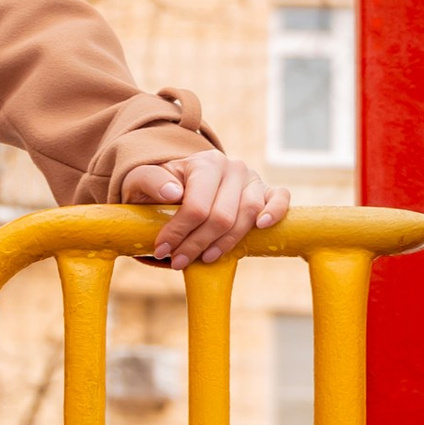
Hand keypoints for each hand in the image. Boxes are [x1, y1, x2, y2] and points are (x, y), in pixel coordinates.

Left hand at [121, 152, 290, 269]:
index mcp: (205, 163)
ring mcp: (252, 179)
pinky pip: (280, 198)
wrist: (183, 182)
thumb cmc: (162, 186)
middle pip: (222, 216)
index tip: (162, 250)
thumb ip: (150, 181)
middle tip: (177, 261)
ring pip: (248, 214)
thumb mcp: (143, 180)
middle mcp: (233, 168)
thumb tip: (173, 193)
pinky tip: (261, 227)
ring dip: (226, 243)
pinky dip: (276, 211)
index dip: (179, 232)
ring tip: (204, 257)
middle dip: (197, 244)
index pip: (197, 205)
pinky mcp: (267, 191)